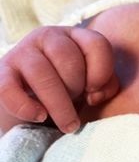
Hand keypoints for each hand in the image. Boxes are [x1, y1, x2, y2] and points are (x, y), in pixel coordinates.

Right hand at [0, 26, 118, 132]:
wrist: (29, 106)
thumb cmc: (68, 92)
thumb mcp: (91, 86)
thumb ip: (105, 85)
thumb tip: (94, 94)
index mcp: (74, 36)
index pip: (97, 43)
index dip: (102, 72)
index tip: (94, 92)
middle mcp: (47, 37)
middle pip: (68, 58)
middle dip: (76, 87)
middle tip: (75, 104)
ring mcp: (20, 53)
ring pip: (41, 73)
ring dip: (58, 104)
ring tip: (67, 124)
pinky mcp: (0, 75)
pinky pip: (9, 89)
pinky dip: (26, 106)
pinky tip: (39, 117)